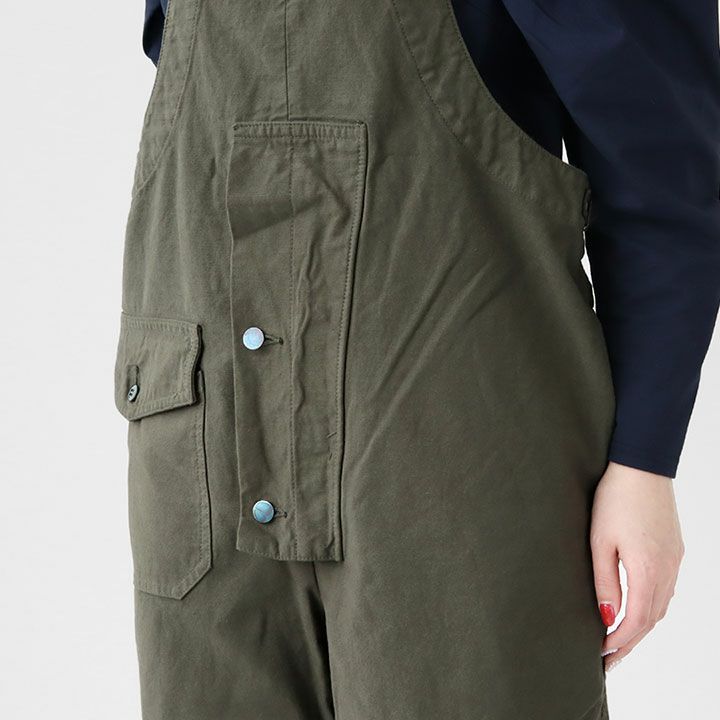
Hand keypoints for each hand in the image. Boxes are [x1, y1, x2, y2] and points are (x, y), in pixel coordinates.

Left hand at [590, 461, 684, 670]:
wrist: (642, 466)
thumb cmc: (615, 499)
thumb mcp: (600, 540)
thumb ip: (605, 580)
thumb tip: (607, 617)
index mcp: (648, 569)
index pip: (637, 619)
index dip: (619, 640)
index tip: (601, 653)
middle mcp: (667, 570)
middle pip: (652, 619)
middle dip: (630, 642)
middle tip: (609, 661)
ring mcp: (674, 560)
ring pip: (661, 606)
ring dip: (641, 627)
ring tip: (620, 641)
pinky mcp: (674, 550)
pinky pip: (666, 589)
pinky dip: (652, 607)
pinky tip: (638, 610)